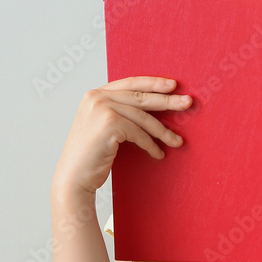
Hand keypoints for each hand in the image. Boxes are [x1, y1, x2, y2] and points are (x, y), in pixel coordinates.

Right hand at [52, 76, 192, 198]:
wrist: (73, 178)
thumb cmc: (91, 155)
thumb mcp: (103, 126)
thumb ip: (120, 111)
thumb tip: (154, 104)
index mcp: (95, 94)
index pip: (130, 83)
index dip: (153, 83)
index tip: (173, 86)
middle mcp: (97, 97)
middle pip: (141, 97)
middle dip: (167, 100)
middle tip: (188, 102)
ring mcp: (102, 108)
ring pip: (143, 117)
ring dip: (163, 131)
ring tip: (178, 141)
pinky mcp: (109, 123)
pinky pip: (139, 133)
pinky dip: (151, 144)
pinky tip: (158, 153)